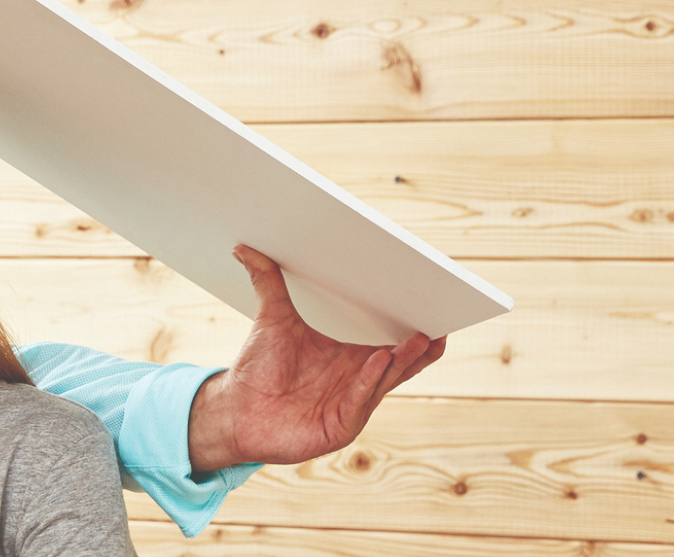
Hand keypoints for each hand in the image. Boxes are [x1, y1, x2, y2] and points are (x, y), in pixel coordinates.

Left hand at [185, 246, 444, 469]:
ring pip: (383, 381)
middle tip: (437, 325)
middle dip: (418, 347)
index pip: (393, 345)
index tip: (435, 311)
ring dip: (401, 361)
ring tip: (418, 338)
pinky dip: (368, 381)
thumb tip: (243, 247)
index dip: (415, 334)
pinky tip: (379, 360)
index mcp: (351, 358)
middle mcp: (356, 382)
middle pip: (398, 364)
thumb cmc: (259, 368)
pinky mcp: (338, 428)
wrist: (236, 411)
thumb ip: (267, 283)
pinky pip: (358, 402)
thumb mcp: (271, 319)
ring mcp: (350, 406)